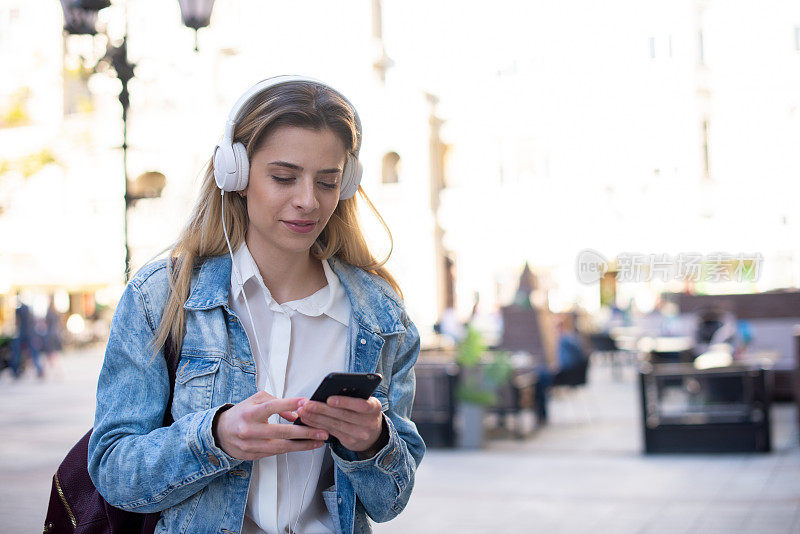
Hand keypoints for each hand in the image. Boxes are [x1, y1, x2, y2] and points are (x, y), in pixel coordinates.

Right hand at [214, 391, 328, 459]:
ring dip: (302, 445)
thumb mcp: (255, 401)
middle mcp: (250, 430)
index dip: (289, 404)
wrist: (220, 433)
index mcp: (250, 413)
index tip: (306, 403)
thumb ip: (276, 403)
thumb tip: (294, 413)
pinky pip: (276, 453)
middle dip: (304, 432)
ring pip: (281, 447)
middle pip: (281, 432)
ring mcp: (251, 445)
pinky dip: (291, 450)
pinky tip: (304, 446)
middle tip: (321, 431)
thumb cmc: (241, 414)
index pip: (272, 407)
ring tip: (318, 441)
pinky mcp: (253, 456)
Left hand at [296, 396, 384, 454]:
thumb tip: (330, 389)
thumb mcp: (365, 402)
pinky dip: (317, 425)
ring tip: (304, 411)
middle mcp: (369, 422)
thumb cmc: (364, 411)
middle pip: (343, 415)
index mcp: (374, 407)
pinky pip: (331, 432)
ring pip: (335, 425)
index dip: (345, 402)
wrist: (372, 435)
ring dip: (316, 418)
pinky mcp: (350, 442)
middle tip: (308, 404)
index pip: (361, 405)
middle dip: (323, 409)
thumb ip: (353, 396)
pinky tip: (308, 420)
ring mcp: (360, 434)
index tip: (329, 398)